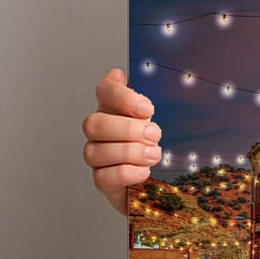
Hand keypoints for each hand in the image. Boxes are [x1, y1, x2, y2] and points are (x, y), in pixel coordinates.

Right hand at [81, 67, 160, 216]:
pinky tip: (145, 171)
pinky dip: (126, 173)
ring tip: (154, 155)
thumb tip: (139, 79)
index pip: (104, 90)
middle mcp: (100, 130)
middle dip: (128, 130)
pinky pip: (102, 177)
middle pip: (94, 123)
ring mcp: (97, 155)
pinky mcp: (102, 179)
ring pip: (95, 152)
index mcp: (114, 107)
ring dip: (129, 153)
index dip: (122, 97)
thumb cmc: (158, 140)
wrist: (160, 175)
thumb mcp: (165, 116)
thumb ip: (154, 100)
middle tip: (154, 135)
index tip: (148, 109)